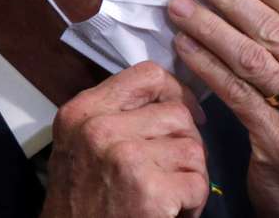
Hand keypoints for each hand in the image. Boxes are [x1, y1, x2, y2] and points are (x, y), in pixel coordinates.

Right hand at [40, 62, 209, 217]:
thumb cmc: (81, 202)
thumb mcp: (81, 144)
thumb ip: (116, 113)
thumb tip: (169, 94)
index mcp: (83, 112)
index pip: (149, 74)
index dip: (176, 91)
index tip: (184, 111)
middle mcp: (100, 129)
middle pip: (178, 114)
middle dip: (184, 143)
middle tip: (169, 171)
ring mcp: (125, 158)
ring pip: (193, 148)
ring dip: (189, 175)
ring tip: (166, 193)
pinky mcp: (150, 191)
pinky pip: (197, 183)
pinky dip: (192, 203)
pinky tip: (170, 212)